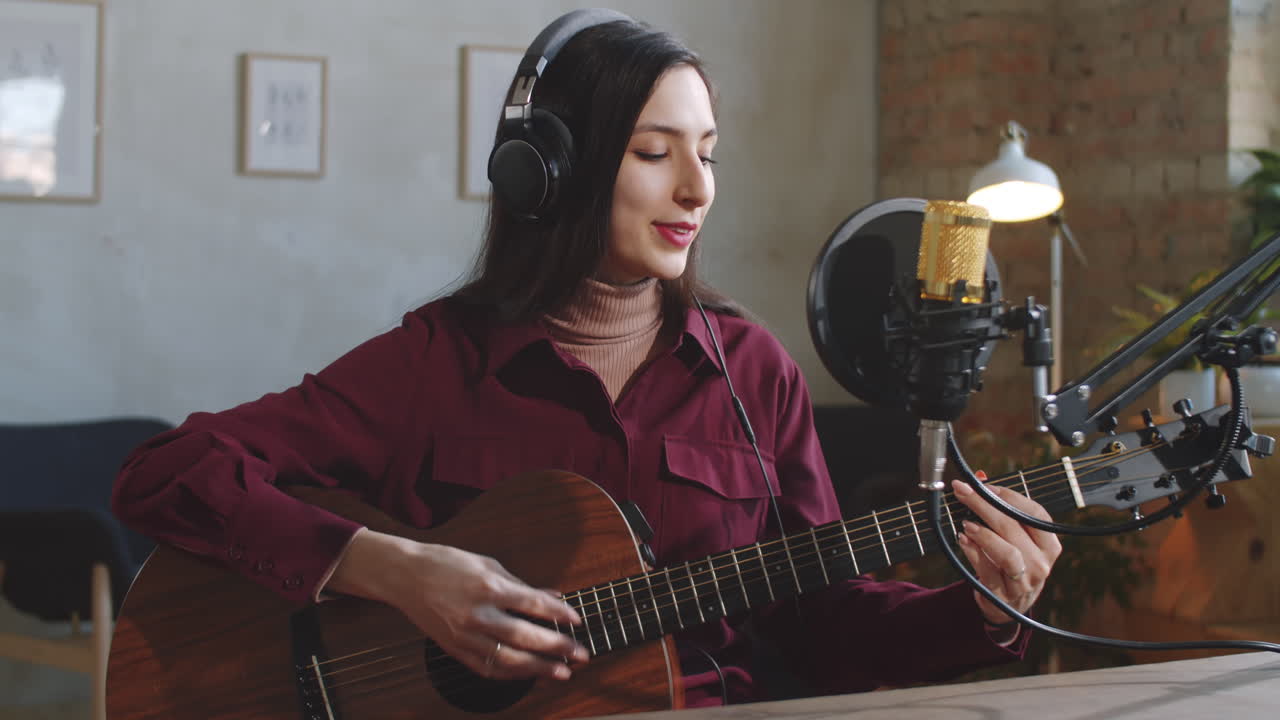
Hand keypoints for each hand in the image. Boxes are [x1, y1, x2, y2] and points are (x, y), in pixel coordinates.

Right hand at [327, 529, 588, 679]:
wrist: (405, 576)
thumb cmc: (447, 564)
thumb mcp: (488, 564)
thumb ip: (522, 584)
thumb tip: (552, 597)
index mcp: (488, 586)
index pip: (532, 604)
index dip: (558, 614)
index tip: (577, 620)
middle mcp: (477, 614)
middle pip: (524, 636)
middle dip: (557, 648)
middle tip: (581, 654)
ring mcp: (464, 635)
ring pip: (507, 660)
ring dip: (538, 669)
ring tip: (562, 672)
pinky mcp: (454, 649)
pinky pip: (486, 668)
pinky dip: (511, 675)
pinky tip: (529, 675)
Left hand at [950, 472, 1061, 627]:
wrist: (1007, 607)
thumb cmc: (1011, 563)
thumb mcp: (1013, 538)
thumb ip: (1000, 508)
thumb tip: (979, 476)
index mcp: (1049, 545)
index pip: (1035, 513)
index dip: (1009, 496)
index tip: (986, 486)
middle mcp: (1041, 563)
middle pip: (1014, 528)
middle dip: (985, 505)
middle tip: (963, 492)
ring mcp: (1023, 581)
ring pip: (1007, 553)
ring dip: (984, 534)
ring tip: (966, 523)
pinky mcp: (1002, 594)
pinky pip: (987, 570)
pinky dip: (973, 552)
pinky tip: (963, 539)